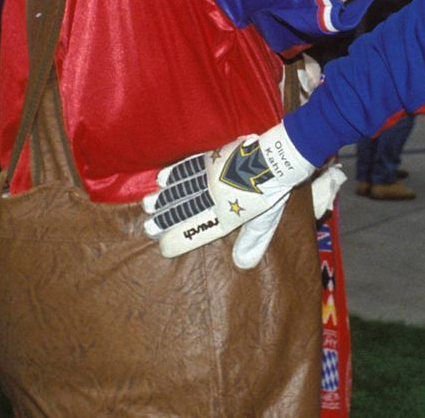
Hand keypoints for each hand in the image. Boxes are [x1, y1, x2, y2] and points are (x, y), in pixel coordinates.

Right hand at [141, 122, 314, 268]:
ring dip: (164, 199)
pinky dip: (174, 174)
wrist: (276, 160)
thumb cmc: (272, 192)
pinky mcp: (212, 159)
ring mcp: (210, 177)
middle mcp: (214, 198)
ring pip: (181, 189)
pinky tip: (162, 179)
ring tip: (148, 206)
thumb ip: (252, 242)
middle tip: (148, 228)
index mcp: (227, 216)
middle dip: (165, 220)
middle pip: (184, 211)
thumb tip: (242, 264)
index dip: (179, 241)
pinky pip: (188, 167)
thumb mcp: (265, 222)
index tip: (164, 247)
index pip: (197, 232)